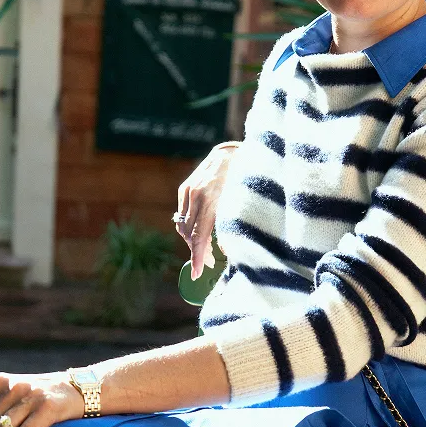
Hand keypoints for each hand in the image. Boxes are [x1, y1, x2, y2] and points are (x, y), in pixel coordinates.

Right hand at [175, 141, 239, 279]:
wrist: (232, 152)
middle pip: (188, 234)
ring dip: (192, 240)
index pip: (199, 236)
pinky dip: (189, 227)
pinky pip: (182, 215)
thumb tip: (224, 250)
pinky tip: (200, 232)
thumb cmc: (243, 179)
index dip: (197, 258)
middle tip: (208, 262)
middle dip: (197, 251)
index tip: (197, 273)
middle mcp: (195, 196)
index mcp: (211, 200)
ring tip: (206, 249)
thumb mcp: (241, 203)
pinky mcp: (184, 189)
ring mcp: (187, 191)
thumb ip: (232, 226)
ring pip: (182, 226)